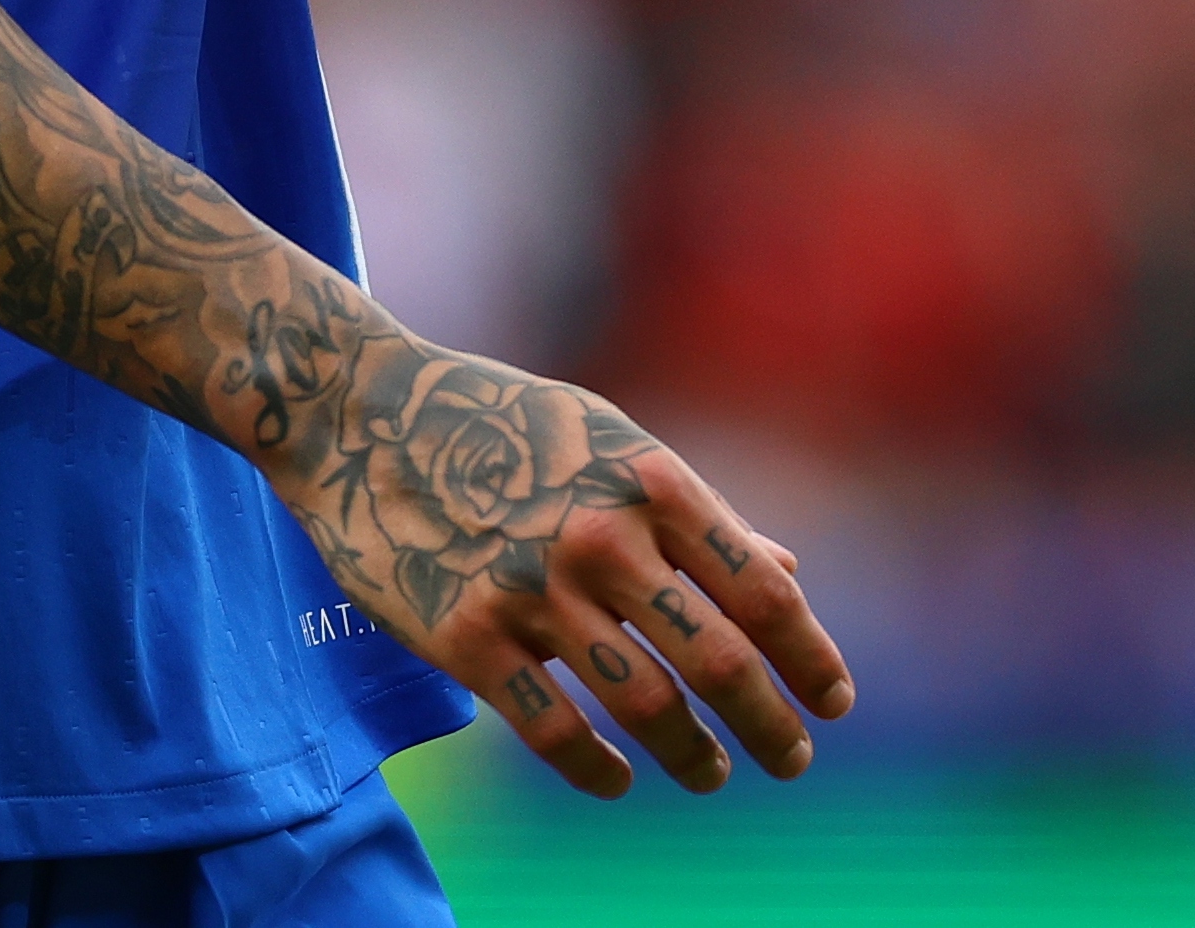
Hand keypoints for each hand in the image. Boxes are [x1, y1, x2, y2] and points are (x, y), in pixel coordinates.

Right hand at [257, 330, 854, 799]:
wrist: (362, 415)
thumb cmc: (502, 425)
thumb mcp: (612, 444)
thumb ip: (700, 514)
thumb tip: (787, 571)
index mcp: (651, 482)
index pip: (761, 591)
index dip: (810, 657)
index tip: (832, 702)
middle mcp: (602, 537)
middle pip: (719, 662)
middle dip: (768, 725)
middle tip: (791, 760)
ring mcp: (532, 591)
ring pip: (645, 707)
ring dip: (693, 756)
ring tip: (711, 774)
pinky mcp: (467, 637)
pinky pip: (554, 731)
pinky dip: (599, 771)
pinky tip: (619, 780)